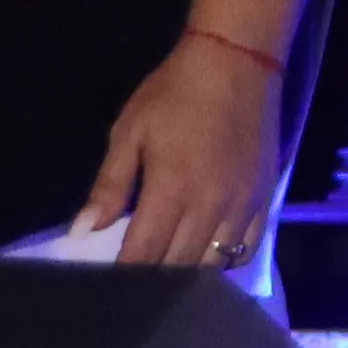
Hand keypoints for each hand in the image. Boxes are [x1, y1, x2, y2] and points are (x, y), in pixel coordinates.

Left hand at [75, 30, 283, 269]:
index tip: (106, 285)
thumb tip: (82, 231)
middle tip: (132, 285)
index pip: (143, 254)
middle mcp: (210, 207)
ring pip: (213, 265)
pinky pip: (246, 250)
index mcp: (172, 189)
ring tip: (166, 275)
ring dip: (187, 275)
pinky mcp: (264, 201)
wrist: (237, 62)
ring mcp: (242, 207)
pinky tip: (204, 256)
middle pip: (178, 267)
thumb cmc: (174, 93)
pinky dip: (223, 262)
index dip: (123, 276)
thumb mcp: (130, 131)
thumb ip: (109, 186)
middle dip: (152, 280)